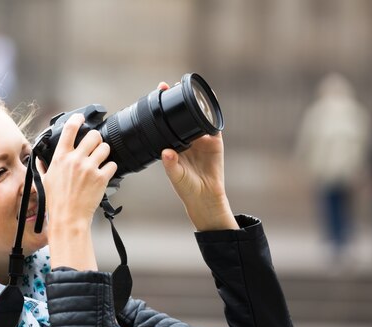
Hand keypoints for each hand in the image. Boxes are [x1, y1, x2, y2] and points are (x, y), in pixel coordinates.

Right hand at [39, 113, 116, 229]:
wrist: (68, 218)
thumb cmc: (56, 202)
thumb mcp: (44, 181)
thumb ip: (42, 167)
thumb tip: (39, 159)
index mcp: (60, 158)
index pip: (70, 129)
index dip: (77, 119)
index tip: (81, 118)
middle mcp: (75, 160)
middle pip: (94, 136)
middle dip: (96, 139)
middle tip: (95, 145)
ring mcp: (89, 168)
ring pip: (105, 148)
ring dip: (104, 152)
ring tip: (100, 160)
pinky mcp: (101, 178)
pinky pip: (112, 165)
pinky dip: (110, 168)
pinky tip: (104, 173)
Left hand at [157, 82, 237, 230]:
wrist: (205, 197)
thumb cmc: (186, 187)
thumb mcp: (175, 175)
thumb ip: (171, 164)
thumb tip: (166, 152)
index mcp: (173, 144)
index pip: (166, 122)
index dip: (162, 108)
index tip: (156, 94)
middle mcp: (186, 139)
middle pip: (180, 114)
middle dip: (176, 99)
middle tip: (170, 86)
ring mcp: (201, 139)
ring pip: (197, 116)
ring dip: (194, 102)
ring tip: (188, 89)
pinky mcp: (214, 141)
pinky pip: (213, 124)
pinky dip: (211, 114)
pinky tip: (208, 102)